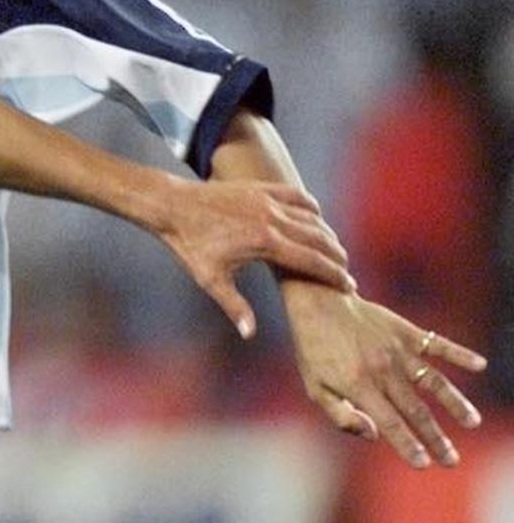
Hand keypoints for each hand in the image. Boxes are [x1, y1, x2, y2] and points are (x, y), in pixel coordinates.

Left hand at [155, 179, 352, 338]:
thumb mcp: (211, 279)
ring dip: (326, 233)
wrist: (172, 206)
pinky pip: (294, 195)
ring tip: (333, 249)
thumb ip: (235, 306)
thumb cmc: (189, 245)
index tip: (350, 286)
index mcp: (265, 243)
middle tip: (346, 271)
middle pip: (318, 238)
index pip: (311, 261)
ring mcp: (267, 201)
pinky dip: (309, 206)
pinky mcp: (259, 189)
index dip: (334, 275)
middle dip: (336, 256)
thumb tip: (249, 334)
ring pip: (310, 217)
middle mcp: (272, 219)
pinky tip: (315, 216)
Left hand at [278, 284, 484, 466]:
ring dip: (455, 403)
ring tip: (472, 422)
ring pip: (433, 382)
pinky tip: (479, 365)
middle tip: (452, 460)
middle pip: (415, 411)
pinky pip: (437, 344)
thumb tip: (372, 435)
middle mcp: (383, 370)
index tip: (423, 464)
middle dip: (435, 438)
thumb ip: (340, 414)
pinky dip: (459, 353)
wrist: (318, 302)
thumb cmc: (314, 349)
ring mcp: (398, 350)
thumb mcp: (314, 386)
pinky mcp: (407, 332)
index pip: (389, 423)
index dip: (407, 445)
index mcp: (358, 386)